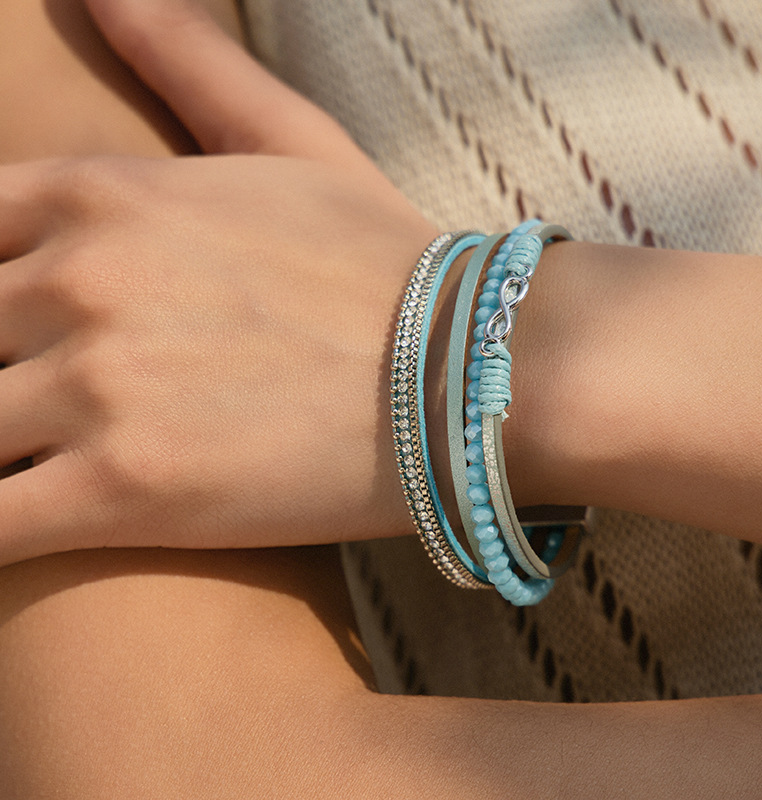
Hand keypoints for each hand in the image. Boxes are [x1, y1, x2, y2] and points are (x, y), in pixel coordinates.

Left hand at [0, 0, 437, 564]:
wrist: (474, 370)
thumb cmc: (387, 263)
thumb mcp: (290, 142)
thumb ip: (188, 59)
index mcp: (100, 196)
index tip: (23, 339)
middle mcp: (79, 280)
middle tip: (42, 413)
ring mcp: (97, 388)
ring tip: (42, 463)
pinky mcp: (128, 491)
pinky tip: (24, 538)